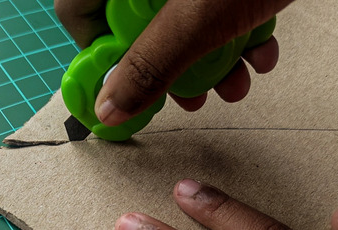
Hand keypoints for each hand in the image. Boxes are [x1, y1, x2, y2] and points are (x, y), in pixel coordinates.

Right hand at [55, 0, 292, 125]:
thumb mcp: (196, 20)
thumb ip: (150, 66)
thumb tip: (109, 110)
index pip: (76, 10)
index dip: (95, 53)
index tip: (121, 88)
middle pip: (137, 25)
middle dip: (171, 69)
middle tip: (190, 94)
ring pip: (181, 22)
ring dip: (211, 62)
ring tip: (236, 82)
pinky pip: (215, 7)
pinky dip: (237, 34)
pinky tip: (261, 50)